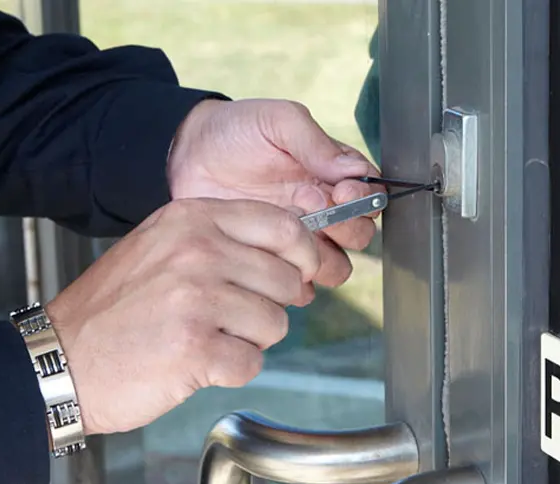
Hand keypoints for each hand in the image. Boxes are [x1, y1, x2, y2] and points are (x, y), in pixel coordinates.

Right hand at [45, 198, 319, 434]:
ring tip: (205, 338)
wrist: (59, 359)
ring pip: (276, 324)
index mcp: (192, 219)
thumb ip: (223, 240)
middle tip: (231, 318)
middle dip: (270, 306)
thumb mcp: (162, 246)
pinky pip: (252, 363)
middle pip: (287, 280)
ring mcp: (197, 299)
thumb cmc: (115, 309)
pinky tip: (195, 363)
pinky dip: (230, 371)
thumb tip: (294, 259)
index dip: (304, 256)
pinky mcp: (196, 349)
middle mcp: (197, 252)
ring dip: (249, 340)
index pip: (284, 227)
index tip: (301, 275)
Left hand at [166, 98, 383, 287]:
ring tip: (287, 233)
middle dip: (343, 226)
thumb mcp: (279, 121)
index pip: (373, 197)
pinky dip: (293, 279)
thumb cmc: (236, 131)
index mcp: (334, 176)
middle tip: (309, 206)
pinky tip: (269, 254)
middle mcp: (326, 211)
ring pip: (337, 268)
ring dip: (320, 256)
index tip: (339, 191)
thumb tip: (355, 171)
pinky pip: (301, 287)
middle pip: (361, 237)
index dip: (363, 199)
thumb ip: (317, 143)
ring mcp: (300, 241)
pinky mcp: (274, 261)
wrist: (186, 156)